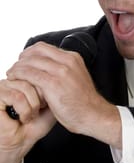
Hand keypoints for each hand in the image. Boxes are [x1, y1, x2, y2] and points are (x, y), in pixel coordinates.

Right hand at [0, 78, 54, 162]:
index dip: (45, 89)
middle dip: (40, 98)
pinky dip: (24, 110)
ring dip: (32, 106)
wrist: (22, 141)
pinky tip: (23, 118)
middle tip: (37, 111)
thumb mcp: (52, 101)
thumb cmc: (34, 124)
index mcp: (27, 77)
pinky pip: (16, 96)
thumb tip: (54, 73)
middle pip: (33, 77)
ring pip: (25, 87)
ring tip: (30, 115)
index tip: (44, 103)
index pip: (40, 71)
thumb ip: (53, 85)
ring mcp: (4, 85)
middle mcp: (15, 78)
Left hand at [7, 42, 121, 147]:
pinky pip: (30, 74)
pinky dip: (18, 75)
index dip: (30, 52)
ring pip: (31, 61)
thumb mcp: (76, 77)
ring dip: (17, 67)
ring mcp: (61, 71)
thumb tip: (45, 68)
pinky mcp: (54, 83)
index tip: (24, 60)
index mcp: (73, 58)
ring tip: (12, 74)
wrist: (94, 114)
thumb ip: (63, 69)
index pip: (45, 47)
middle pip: (37, 50)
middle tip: (15, 67)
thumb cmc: (83, 101)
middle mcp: (68, 61)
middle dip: (22, 57)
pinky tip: (14, 79)